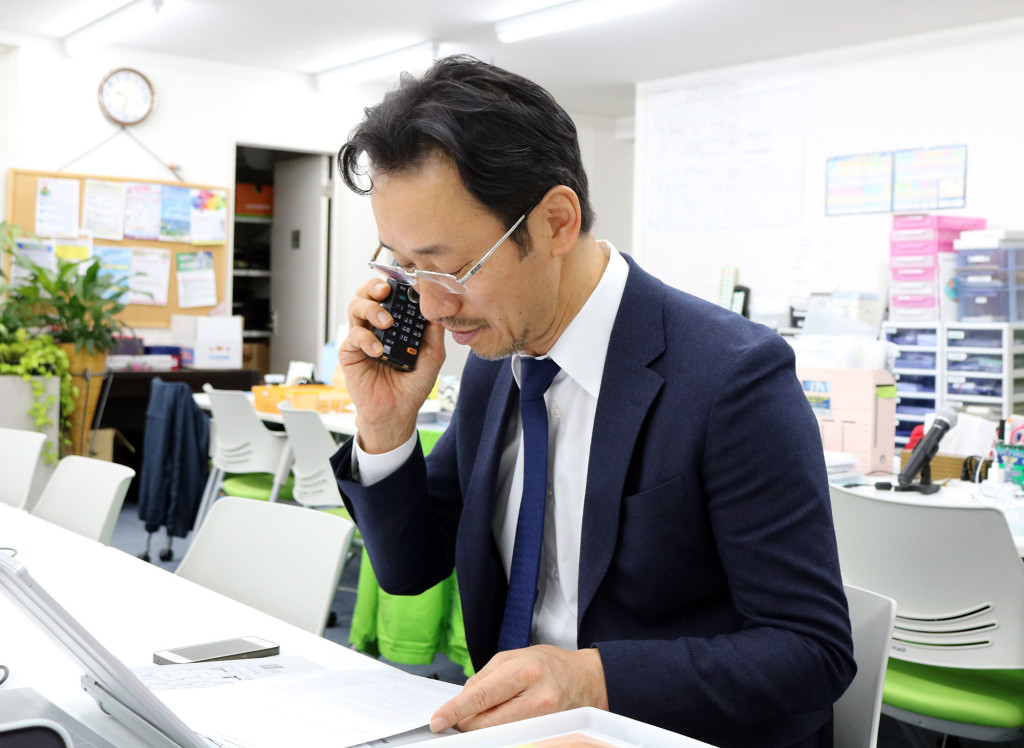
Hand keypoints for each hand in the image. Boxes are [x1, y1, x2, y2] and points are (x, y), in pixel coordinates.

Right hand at [340, 278, 445, 452]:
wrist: (397, 412)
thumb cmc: (412, 385)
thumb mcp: (432, 355)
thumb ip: (434, 331)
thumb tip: (438, 305)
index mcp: (396, 323)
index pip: (391, 295)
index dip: (396, 285)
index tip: (406, 282)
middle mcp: (377, 326)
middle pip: (367, 293)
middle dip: (374, 286)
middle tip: (386, 291)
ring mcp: (362, 338)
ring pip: (355, 307)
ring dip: (370, 309)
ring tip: (385, 321)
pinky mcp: (350, 353)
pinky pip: (353, 336)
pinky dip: (365, 339)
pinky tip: (377, 350)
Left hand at [430, 646, 607, 732]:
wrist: (588, 679)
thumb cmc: (551, 664)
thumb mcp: (516, 656)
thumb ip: (486, 675)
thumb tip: (463, 698)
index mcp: (524, 671)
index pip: (480, 696)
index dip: (455, 711)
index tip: (438, 720)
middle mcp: (536, 697)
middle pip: (487, 721)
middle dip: (466, 722)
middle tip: (457, 719)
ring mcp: (545, 720)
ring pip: (498, 733)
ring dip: (482, 729)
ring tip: (481, 717)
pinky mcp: (549, 734)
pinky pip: (514, 737)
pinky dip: (500, 732)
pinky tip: (499, 722)